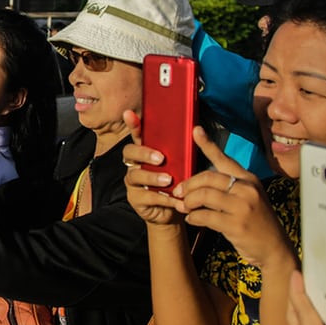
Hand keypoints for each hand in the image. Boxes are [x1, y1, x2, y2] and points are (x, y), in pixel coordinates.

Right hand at [122, 110, 182, 224]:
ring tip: (168, 180)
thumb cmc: (178, 183)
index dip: (132, 124)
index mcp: (146, 152)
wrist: (174, 211)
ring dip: (152, 177)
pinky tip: (174, 199)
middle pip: (129, 152)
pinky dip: (162, 197)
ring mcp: (133, 182)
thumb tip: (196, 130)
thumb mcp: (182, 164)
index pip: (137, 134)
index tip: (129, 113)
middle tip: (160, 158)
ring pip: (136, 175)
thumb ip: (182, 150)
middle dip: (144, 153)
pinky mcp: (136, 199)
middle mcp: (135, 164)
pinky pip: (146, 196)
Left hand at [173, 126, 291, 268]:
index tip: (195, 130)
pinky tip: (192, 219)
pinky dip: (193, 217)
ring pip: (204, 195)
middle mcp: (247, 189)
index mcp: (249, 179)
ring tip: (183, 207)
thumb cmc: (256, 223)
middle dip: (188, 185)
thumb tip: (197, 182)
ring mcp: (243, 207)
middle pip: (208, 178)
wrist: (274, 249)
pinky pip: (205, 216)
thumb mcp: (248, 198)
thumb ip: (228, 187)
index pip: (224, 159)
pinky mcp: (237, 225)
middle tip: (178, 193)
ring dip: (188, 201)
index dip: (208, 144)